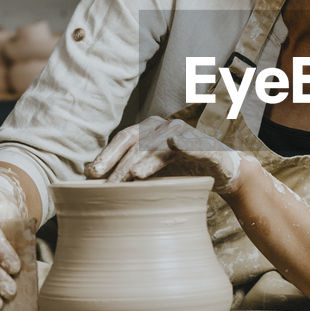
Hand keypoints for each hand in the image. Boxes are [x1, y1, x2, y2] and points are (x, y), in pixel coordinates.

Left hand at [85, 116, 244, 195]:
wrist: (221, 173)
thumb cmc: (180, 172)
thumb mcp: (150, 171)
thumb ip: (125, 169)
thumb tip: (88, 172)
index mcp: (148, 130)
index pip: (123, 139)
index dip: (107, 154)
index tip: (91, 174)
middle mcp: (164, 127)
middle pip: (138, 140)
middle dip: (121, 161)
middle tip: (109, 183)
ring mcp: (186, 134)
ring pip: (161, 144)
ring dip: (148, 159)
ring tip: (134, 176)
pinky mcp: (207, 145)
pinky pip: (194, 144)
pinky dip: (186, 144)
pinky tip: (176, 146)